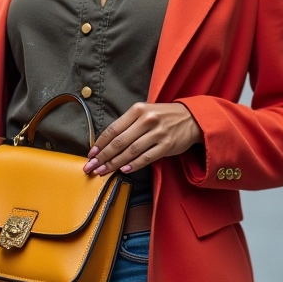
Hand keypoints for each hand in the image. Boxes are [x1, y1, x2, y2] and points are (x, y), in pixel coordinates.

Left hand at [83, 102, 201, 175]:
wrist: (191, 118)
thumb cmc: (163, 116)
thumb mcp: (145, 112)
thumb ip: (128, 124)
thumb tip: (107, 143)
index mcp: (138, 110)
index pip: (113, 129)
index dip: (100, 143)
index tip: (91, 154)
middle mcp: (146, 120)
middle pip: (119, 142)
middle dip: (103, 156)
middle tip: (91, 167)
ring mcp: (157, 133)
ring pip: (131, 151)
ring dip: (115, 164)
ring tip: (104, 172)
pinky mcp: (166, 145)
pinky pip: (146, 158)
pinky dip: (134, 165)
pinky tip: (124, 171)